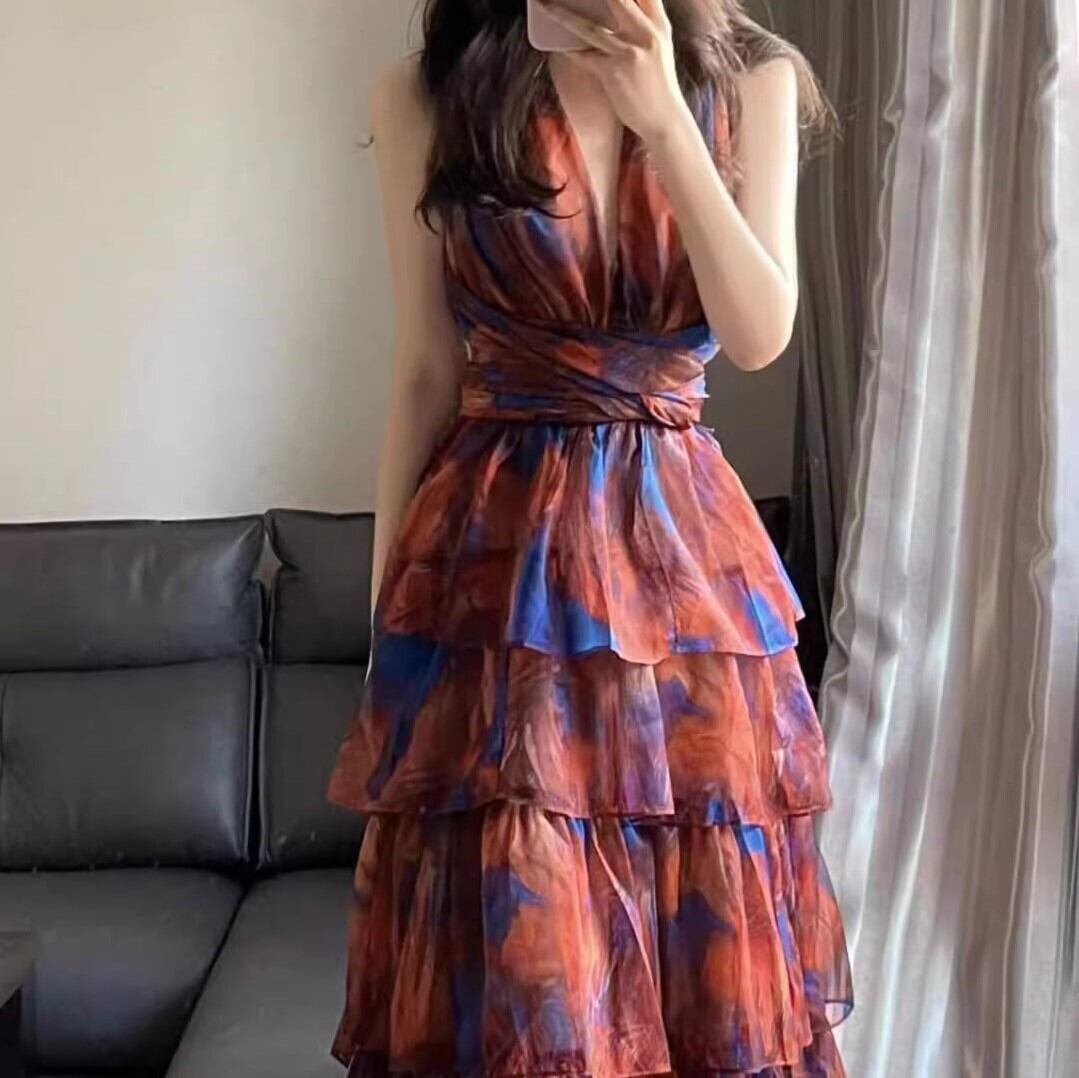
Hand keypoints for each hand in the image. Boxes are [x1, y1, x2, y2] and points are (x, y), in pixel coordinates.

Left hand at [539, 0, 693, 143]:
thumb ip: (643, 24)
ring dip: (562, 15)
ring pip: (590, 27)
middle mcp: (645, 33)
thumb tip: (620, 9)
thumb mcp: (659, 47)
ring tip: (545, 5)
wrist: (664, 119)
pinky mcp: (613, 72)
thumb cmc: (658, 85)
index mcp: (658, 24)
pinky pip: (584, 56)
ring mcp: (629, 52)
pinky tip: (557, 44)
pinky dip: (570, 50)